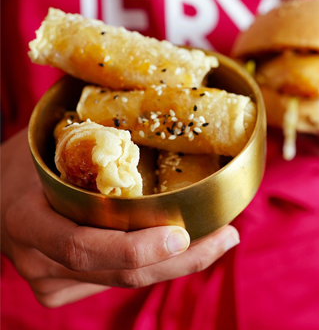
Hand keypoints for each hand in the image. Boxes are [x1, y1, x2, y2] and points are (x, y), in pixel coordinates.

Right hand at [1, 129, 239, 307]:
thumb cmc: (27, 157)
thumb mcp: (50, 141)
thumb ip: (93, 141)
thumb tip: (154, 96)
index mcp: (30, 220)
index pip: (85, 245)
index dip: (137, 246)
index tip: (185, 233)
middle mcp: (38, 260)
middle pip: (117, 273)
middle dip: (180, 261)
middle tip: (225, 238)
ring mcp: (49, 279)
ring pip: (123, 282)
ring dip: (175, 264)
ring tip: (218, 240)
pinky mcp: (61, 288)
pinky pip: (114, 281)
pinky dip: (153, 265)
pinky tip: (181, 248)